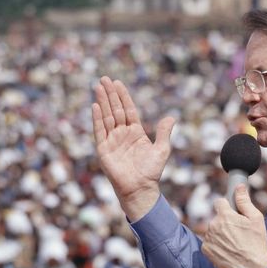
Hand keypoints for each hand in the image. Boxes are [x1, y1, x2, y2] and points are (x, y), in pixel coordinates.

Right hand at [92, 76, 174, 220]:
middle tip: (104, 78)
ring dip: (102, 101)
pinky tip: (95, 106)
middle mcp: (122, 134)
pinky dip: (97, 119)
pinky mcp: (104, 150)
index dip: (123, 96)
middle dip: (110, 94)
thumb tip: (171, 118)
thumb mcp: (162, 150)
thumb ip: (163, 133)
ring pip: (107, 116)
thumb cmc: (151, 171)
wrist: (141, 189)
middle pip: (115, 109)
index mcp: (135, 132)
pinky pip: (100, 131)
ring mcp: (112, 141)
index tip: (118, 83)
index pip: (128, 110)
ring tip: (98, 86)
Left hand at [201, 185, 266, 267]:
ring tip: (234, 243)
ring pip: (213, 231)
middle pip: (217, 218)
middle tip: (238, 232)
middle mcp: (213, 225)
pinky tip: (228, 250)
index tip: (233, 212)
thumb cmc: (256, 242)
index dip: (227, 206)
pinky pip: (209, 243)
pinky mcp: (206, 250)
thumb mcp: (255, 218)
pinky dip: (216, 245)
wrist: (253, 267)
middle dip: (225, 222)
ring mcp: (208, 239)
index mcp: (225, 215)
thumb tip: (239, 186)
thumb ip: (244, 201)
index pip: (219, 202)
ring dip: (220, 234)